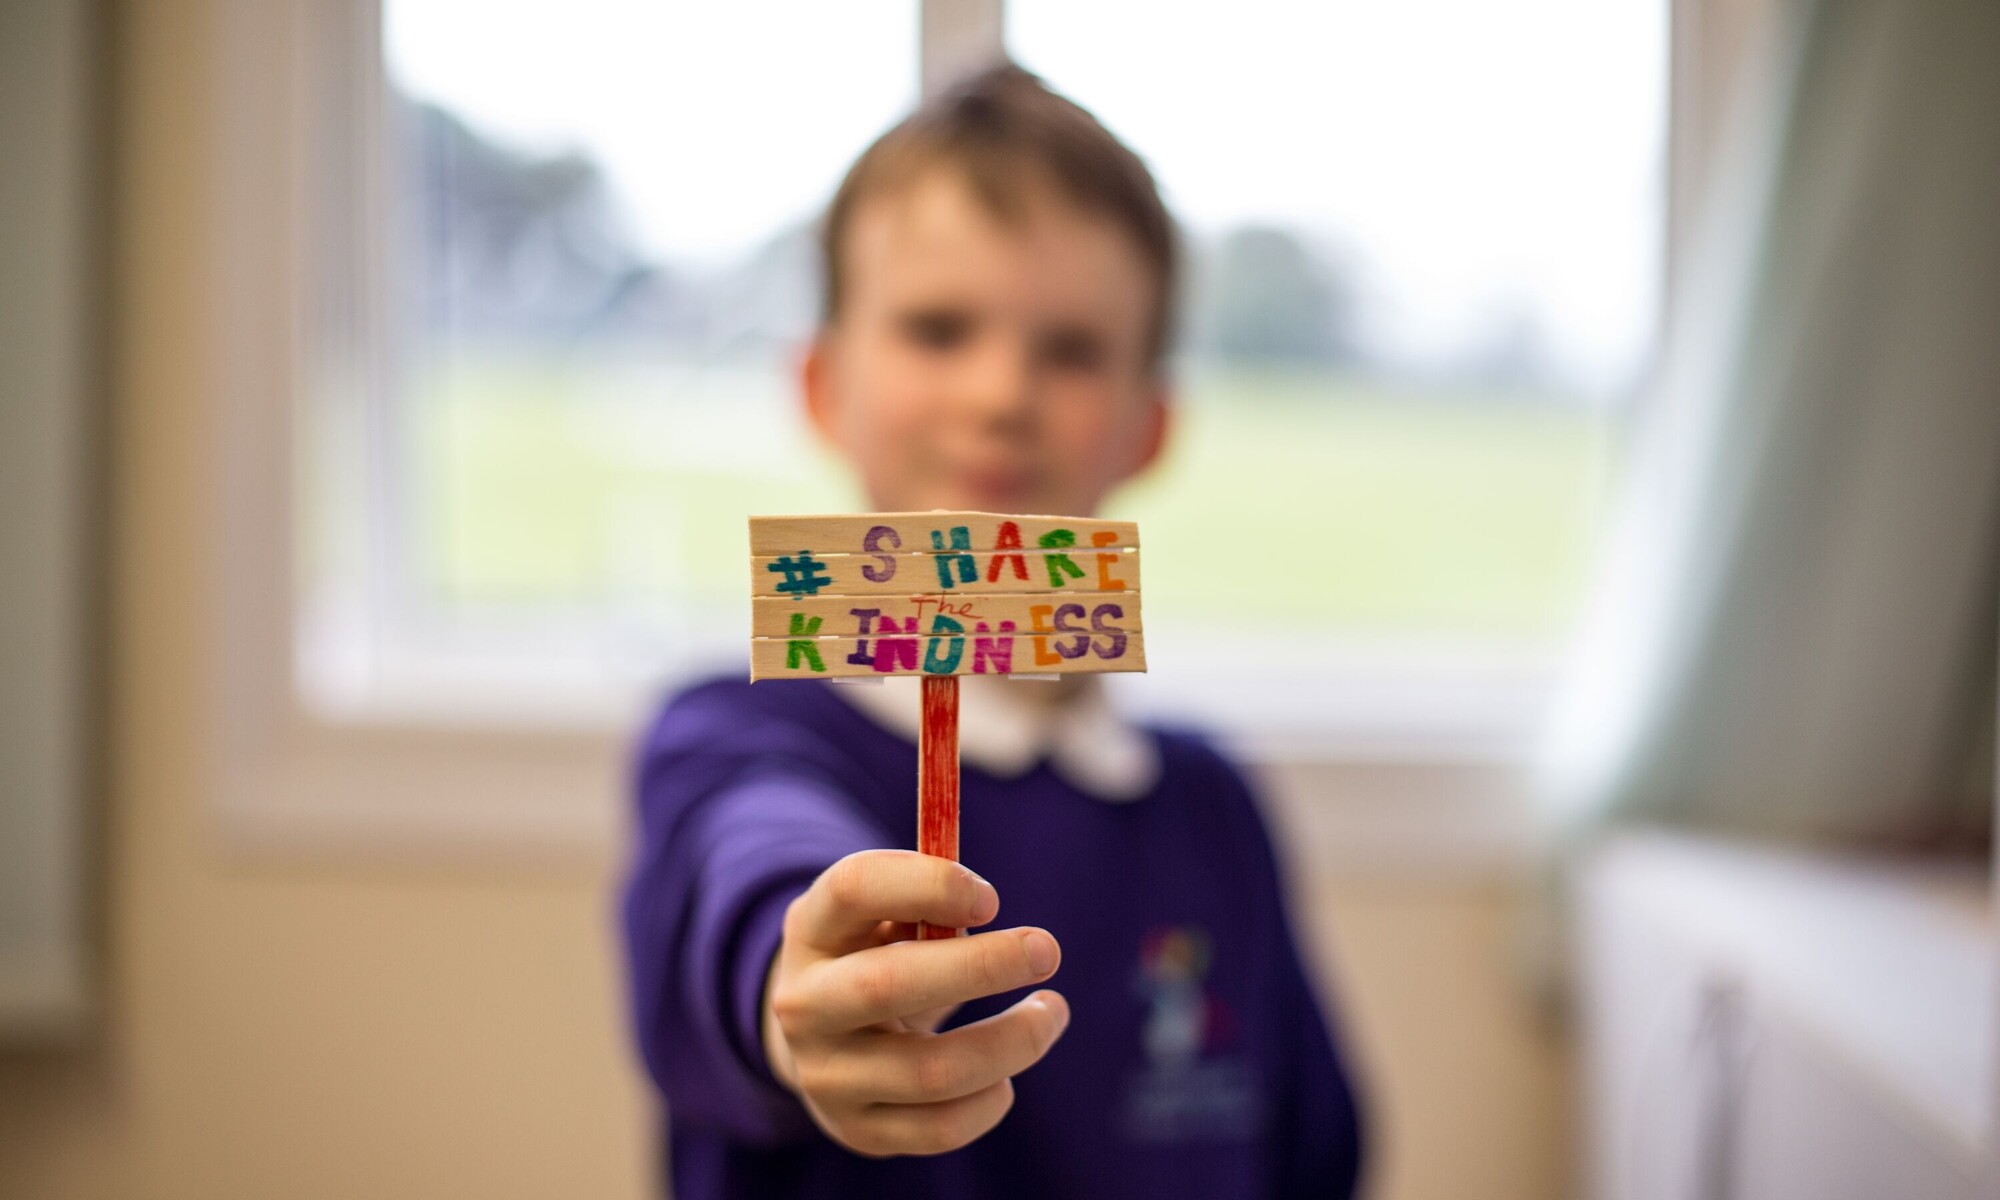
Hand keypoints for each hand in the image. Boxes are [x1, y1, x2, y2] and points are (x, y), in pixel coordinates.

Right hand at [761, 849, 1068, 1156]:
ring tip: (1051, 1012)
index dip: (928, 885)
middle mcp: (804, 1004)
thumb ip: (929, 902)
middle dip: (980, 966)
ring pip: (930, 1071)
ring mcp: (826, 1076)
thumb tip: (983, 908)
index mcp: (811, 930)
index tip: (991, 900)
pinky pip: (940, 1128)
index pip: (854, 889)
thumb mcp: (884, 916)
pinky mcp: (858, 1129)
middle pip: (886, 985)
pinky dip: (990, 1100)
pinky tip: (1006, 1075)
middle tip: (1047, 950)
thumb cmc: (879, 955)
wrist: (823, 1041)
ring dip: (1011, 1041)